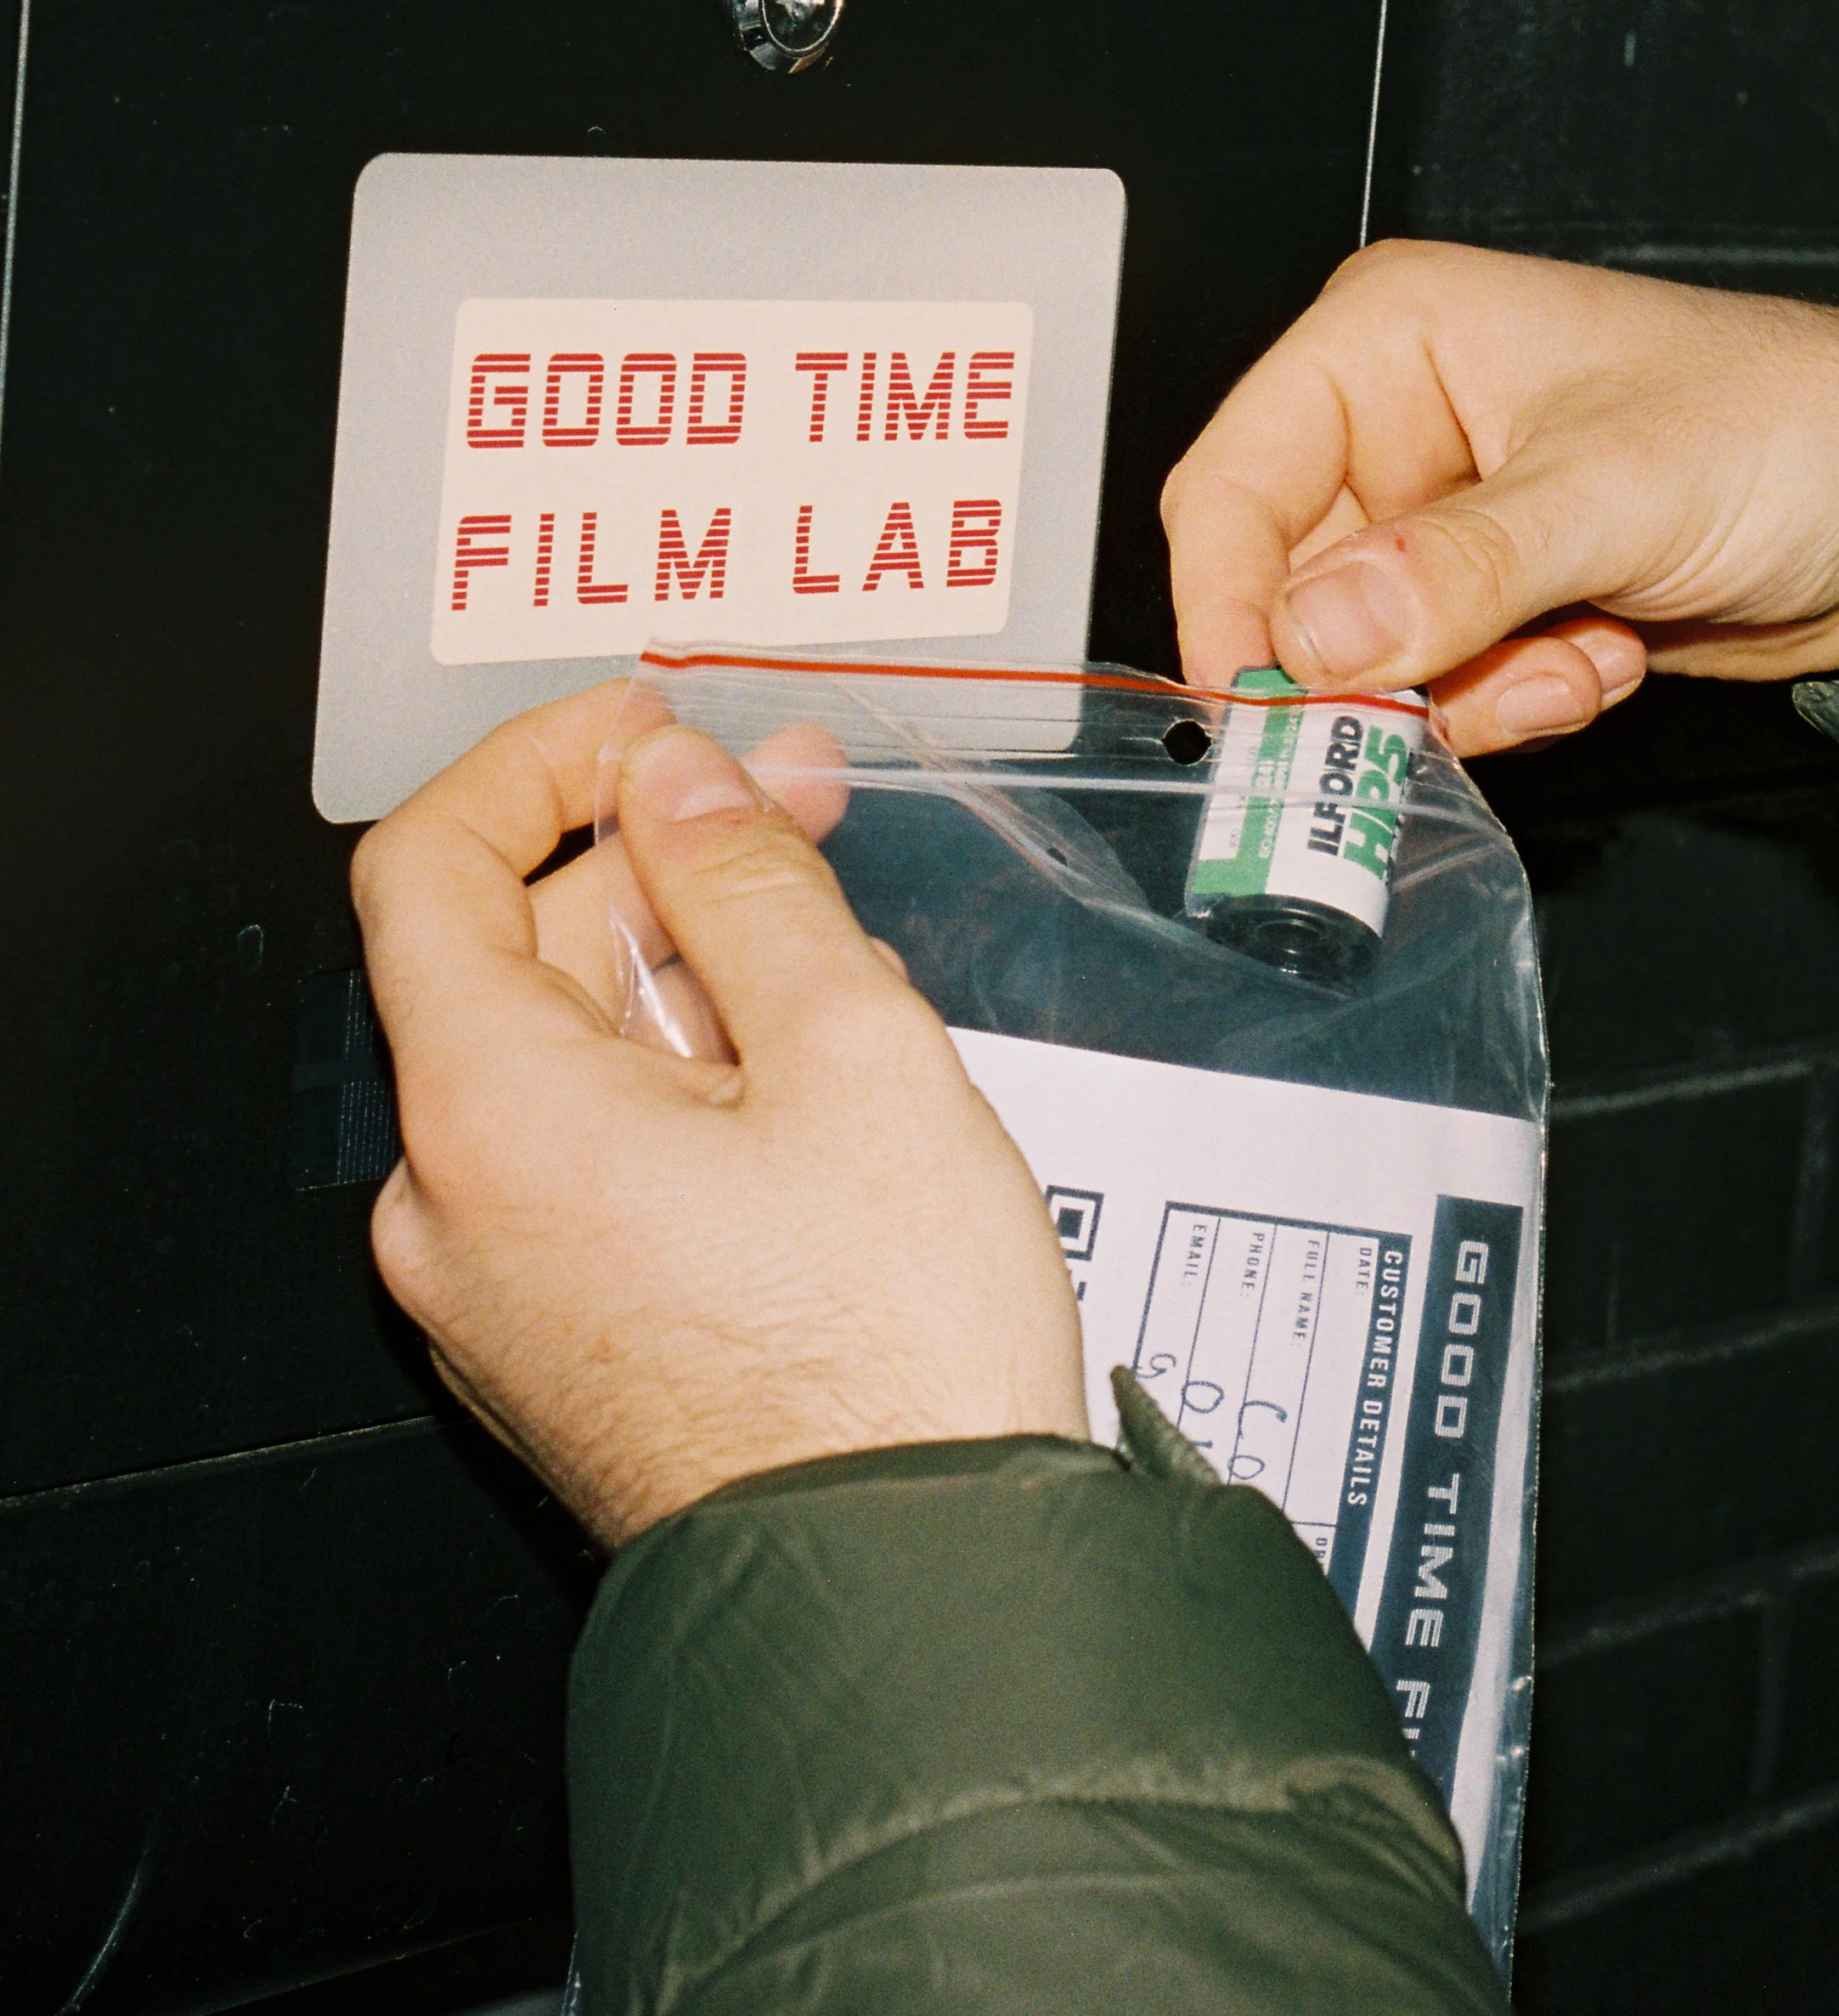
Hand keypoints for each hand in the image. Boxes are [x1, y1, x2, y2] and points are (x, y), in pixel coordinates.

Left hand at [352, 681, 1089, 1548]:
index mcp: (491, 1118)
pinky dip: (680, 1083)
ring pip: (567, 1061)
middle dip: (656, 864)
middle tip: (795, 810)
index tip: (644, 731)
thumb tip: (680, 783)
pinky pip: (591, 1159)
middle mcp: (456, 1207)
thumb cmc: (887, 1363)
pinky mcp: (563, 1336)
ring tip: (838, 963)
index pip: (430, 866)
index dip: (539, 764)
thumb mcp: (851, 1053)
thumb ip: (747, 886)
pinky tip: (803, 1078)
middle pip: (513, 959)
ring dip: (686, 975)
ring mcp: (500, 1286)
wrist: (916, 1601)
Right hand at [1162, 239, 1838, 754]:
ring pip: (1361, 656)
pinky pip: (1437, 684)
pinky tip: (1601, 659)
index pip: (1232, 485)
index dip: (1229, 603)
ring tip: (1572, 665)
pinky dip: (1510, 700)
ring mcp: (1444, 520)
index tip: (1259, 704)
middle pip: (1287, 587)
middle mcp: (1399, 424)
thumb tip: (1312, 635)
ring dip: (1460, 690)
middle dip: (1370, 665)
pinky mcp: (1492, 598)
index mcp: (1391, 341)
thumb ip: (1455, 569)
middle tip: (1434, 713)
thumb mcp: (1614, 492)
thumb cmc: (1797, 425)